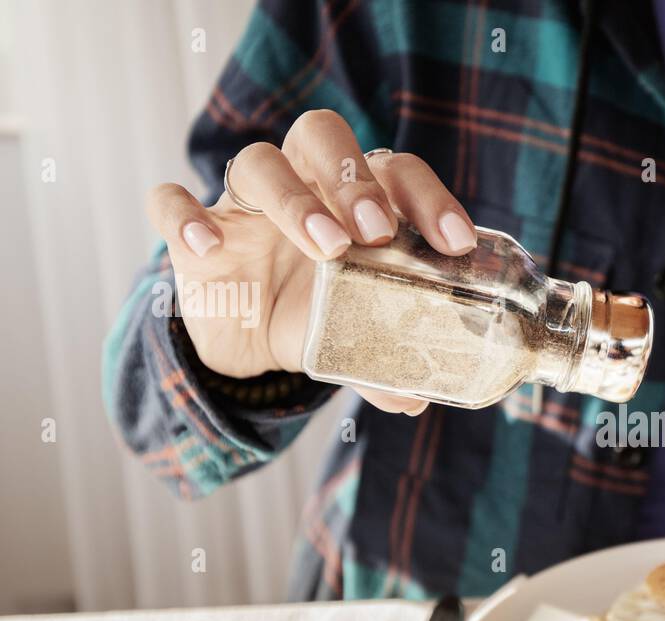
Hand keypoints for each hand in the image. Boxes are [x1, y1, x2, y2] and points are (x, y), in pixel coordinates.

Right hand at [145, 109, 477, 414]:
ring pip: (256, 162)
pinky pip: (172, 203)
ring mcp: (243, 203)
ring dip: (293, 200)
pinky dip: (184, 218)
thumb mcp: (351, 340)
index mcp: (355, 199)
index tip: (454, 243)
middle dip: (354, 179)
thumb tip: (414, 399)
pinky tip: (208, 249)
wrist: (249, 342)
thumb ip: (381, 363)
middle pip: (322, 137)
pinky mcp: (193, 230)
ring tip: (326, 248)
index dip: (428, 197)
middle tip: (377, 233)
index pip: (395, 171)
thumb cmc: (315, 315)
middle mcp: (301, 183)